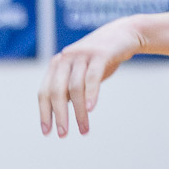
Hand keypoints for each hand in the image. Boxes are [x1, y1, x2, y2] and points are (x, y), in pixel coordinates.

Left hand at [38, 18, 146, 136]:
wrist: (124, 33)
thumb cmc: (100, 58)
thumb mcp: (81, 73)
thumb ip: (69, 88)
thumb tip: (60, 112)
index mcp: (57, 65)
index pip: (44, 92)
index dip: (45, 113)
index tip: (47, 132)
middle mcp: (65, 59)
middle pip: (56, 91)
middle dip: (59, 115)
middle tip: (63, 134)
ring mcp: (81, 55)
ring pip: (75, 88)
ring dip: (78, 112)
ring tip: (84, 130)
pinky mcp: (99, 54)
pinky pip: (92, 77)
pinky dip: (90, 94)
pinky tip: (90, 109)